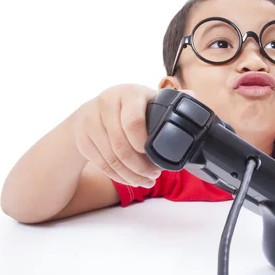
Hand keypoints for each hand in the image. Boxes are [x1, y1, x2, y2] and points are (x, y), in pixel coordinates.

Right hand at [73, 84, 194, 187]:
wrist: (92, 110)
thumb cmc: (129, 106)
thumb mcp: (147, 98)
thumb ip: (169, 100)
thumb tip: (192, 97)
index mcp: (128, 93)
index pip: (133, 121)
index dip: (143, 143)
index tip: (154, 155)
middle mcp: (106, 104)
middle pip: (121, 145)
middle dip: (141, 166)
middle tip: (155, 174)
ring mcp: (90, 121)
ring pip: (111, 158)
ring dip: (131, 175)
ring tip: (146, 180)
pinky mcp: (82, 138)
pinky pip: (102, 164)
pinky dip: (119, 177)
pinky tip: (132, 180)